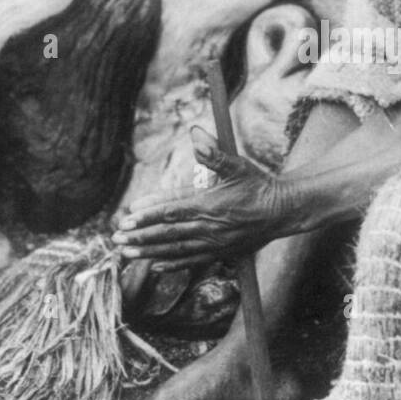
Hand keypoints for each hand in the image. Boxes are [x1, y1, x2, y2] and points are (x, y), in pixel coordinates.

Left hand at [112, 126, 293, 268]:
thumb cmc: (259, 185)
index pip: (172, 211)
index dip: (148, 215)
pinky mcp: (221, 253)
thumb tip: (196, 133)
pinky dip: (172, 264)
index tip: (127, 217)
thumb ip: (214, 153)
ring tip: (127, 253)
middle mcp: (210, 228)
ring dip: (150, 252)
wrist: (284, 211)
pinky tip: (155, 266)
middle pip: (169, 234)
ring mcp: (215, 243)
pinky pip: (192, 261)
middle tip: (117, 239)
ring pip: (176, 250)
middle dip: (141, 236)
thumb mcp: (238, 165)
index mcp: (211, 205)